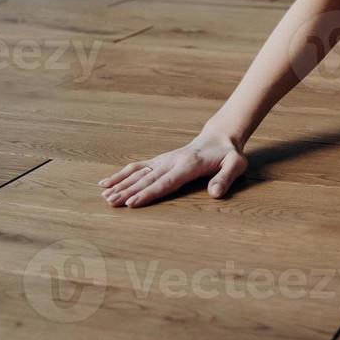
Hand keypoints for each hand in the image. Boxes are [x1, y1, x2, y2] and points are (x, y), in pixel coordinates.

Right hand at [97, 131, 246, 207]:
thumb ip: (225, 178)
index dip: (148, 193)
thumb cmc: (228, 154)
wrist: (219, 137)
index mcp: (188, 165)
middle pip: (147, 179)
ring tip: (104, 195)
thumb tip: (215, 194)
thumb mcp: (235, 165)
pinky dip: (121, 174)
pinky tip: (106, 182)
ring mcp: (163, 160)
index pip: (165, 182)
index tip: (132, 202)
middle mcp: (171, 161)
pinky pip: (137, 167)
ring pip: (138, 172)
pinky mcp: (159, 160)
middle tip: (111, 203)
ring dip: (121, 184)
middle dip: (128, 191)